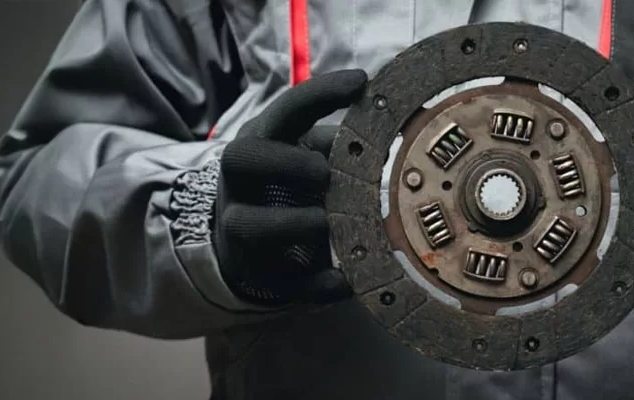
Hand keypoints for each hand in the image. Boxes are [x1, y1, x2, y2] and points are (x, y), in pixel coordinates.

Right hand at [212, 69, 366, 306]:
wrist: (248, 246)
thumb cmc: (292, 186)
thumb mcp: (306, 155)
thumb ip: (338, 144)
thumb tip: (392, 130)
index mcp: (263, 142)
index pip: (284, 109)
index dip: (320, 94)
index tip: (361, 82)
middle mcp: (242, 183)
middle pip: (241, 158)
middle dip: (284, 162)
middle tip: (322, 171)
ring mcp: (243, 229)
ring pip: (248, 224)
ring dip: (291, 223)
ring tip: (325, 222)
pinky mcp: (261, 274)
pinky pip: (285, 283)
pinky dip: (317, 284)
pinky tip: (346, 281)